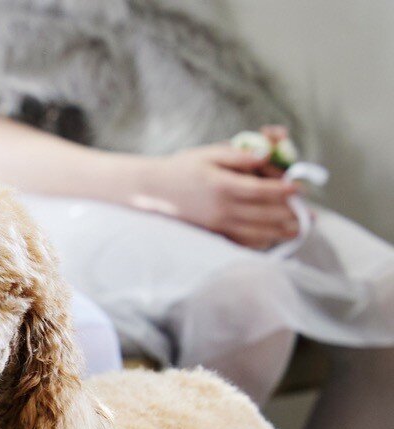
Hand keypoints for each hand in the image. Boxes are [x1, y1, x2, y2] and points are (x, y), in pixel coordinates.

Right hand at [140, 142, 301, 248]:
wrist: (152, 191)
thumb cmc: (182, 168)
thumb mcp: (210, 153)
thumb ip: (239, 155)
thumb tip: (266, 154)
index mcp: (223, 186)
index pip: (261, 191)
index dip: (282, 190)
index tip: (298, 188)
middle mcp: (222, 210)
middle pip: (264, 215)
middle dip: (290, 214)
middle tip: (310, 214)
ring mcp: (217, 225)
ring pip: (256, 232)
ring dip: (280, 232)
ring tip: (299, 230)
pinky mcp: (211, 234)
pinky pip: (240, 242)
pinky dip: (260, 242)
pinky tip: (272, 239)